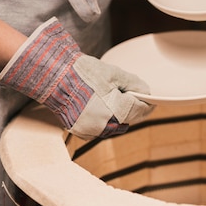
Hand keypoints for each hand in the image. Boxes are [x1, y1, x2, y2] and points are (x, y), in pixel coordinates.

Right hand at [0, 17, 153, 138]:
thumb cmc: (83, 73)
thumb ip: (133, 84)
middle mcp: (104, 125)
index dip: (147, 104)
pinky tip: (99, 106)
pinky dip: (103, 120)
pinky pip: (99, 128)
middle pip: (127, 120)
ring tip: (112, 98)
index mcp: (115, 111)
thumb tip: (145, 92)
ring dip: (117, 115)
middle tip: (131, 96)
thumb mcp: (113, 74)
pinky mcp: (80, 132)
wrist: (54, 77)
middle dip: (131, 109)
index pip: (140, 110)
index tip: (151, 100)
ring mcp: (91, 130)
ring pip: (114, 126)